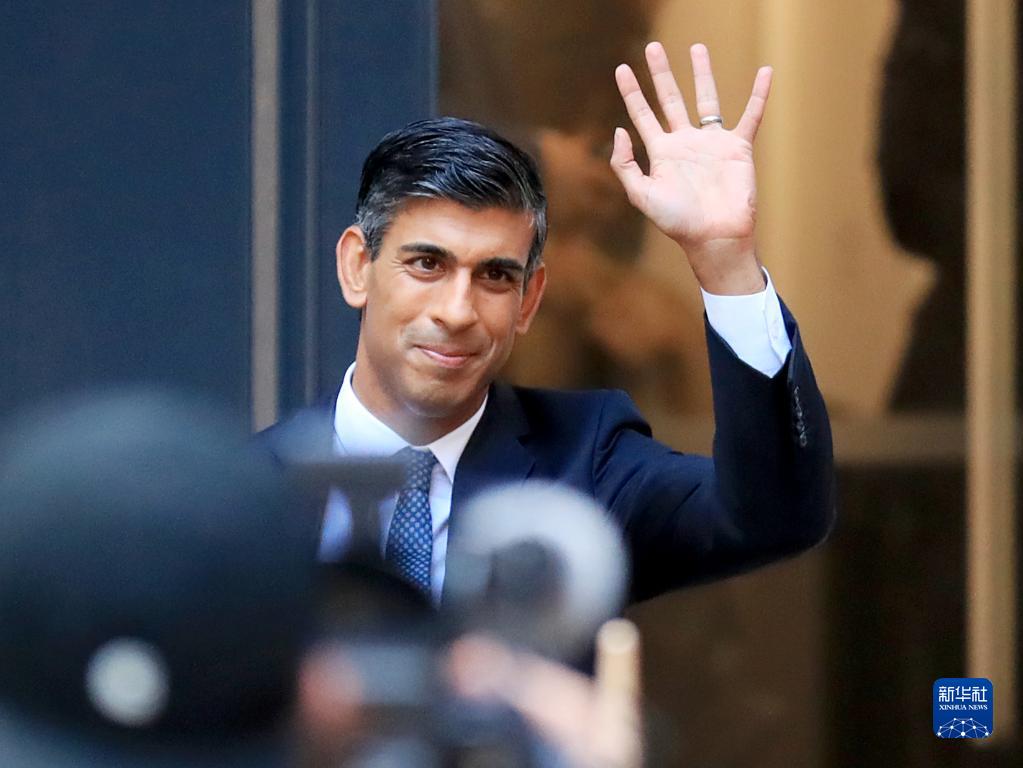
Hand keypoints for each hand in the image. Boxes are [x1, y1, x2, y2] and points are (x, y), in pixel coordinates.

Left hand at [611, 42, 770, 294]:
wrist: (714, 237)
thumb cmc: (677, 222)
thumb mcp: (641, 195)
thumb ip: (624, 164)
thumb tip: (620, 129)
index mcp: (661, 153)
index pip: (642, 114)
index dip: (631, 91)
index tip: (621, 68)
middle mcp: (685, 143)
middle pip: (670, 99)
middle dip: (660, 73)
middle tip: (652, 47)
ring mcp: (712, 143)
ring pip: (706, 99)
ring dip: (701, 74)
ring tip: (696, 47)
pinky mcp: (738, 148)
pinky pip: (750, 115)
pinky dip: (759, 95)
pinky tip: (765, 72)